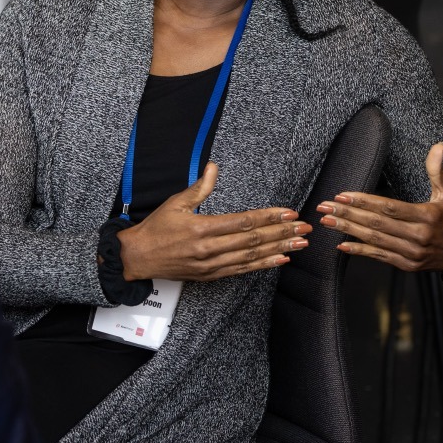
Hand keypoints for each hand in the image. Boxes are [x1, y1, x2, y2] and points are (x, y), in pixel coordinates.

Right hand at [118, 162, 309, 281]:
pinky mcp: (211, 276)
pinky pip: (242, 270)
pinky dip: (263, 265)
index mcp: (201, 228)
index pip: (243, 222)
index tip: (288, 213)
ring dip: (278, 249)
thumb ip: (199, 187)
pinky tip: (280, 259)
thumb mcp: (175, 203)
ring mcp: (211, 265)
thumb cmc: (156, 228)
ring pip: (251, 257)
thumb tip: (214, 166)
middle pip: (253, 241)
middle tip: (304, 228)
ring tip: (299, 243)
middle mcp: (209, 249)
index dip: (268, 217)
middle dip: (281, 233)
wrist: (137, 258)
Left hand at [315, 142, 442, 272]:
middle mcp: (417, 237)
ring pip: (374, 240)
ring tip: (327, 221)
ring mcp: (411, 254)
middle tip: (324, 206)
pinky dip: (359, 251)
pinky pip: (379, 256)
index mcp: (426, 217)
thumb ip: (438, 170)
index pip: (389, 207)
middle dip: (347, 213)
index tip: (342, 194)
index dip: (364, 201)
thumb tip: (439, 146)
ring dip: (347, 230)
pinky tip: (342, 245)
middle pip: (376, 223)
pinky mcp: (406, 265)